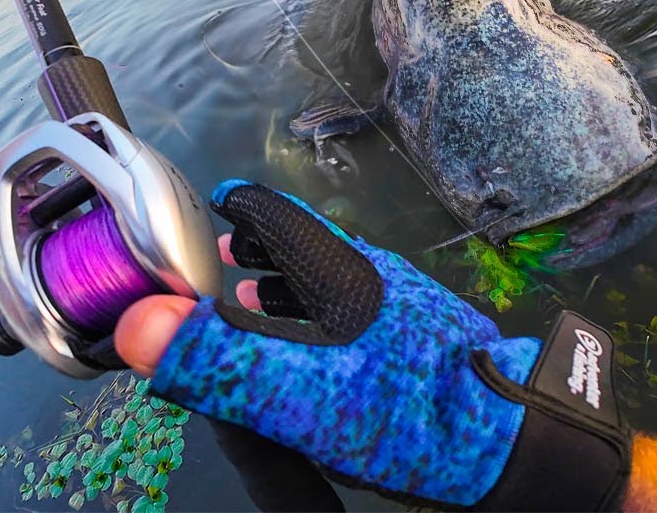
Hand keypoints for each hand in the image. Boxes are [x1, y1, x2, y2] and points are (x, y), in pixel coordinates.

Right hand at [113, 180, 630, 509]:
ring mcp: (405, 309)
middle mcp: (376, 277)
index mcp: (342, 272)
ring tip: (251, 308)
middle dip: (257, 252)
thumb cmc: (412, 416)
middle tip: (218, 267)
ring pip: (332, 282)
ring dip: (287, 290)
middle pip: (303, 247)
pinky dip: (319, 322)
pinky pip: (358, 315)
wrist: (519, 448)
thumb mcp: (306, 399)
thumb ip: (221, 363)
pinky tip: (319, 358)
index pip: (274, 215)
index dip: (233, 208)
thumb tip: (137, 322)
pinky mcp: (424, 342)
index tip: (203, 210)